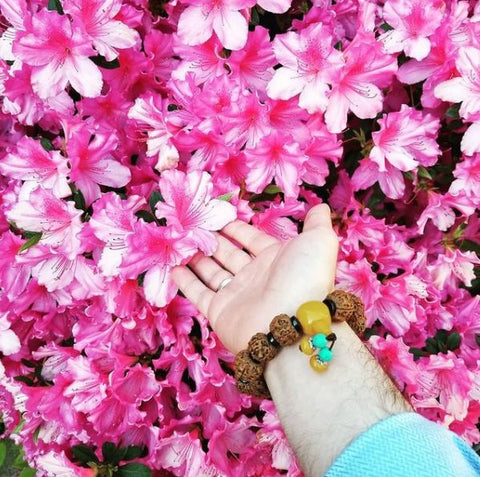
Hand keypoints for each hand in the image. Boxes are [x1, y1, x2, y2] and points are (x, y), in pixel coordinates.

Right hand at [172, 204, 338, 353]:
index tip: (217, 215)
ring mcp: (237, 295)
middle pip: (228, 254)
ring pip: (211, 272)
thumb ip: (317, 223)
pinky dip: (186, 281)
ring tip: (180, 242)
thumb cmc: (304, 278)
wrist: (291, 323)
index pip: (251, 239)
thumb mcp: (318, 242)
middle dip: (211, 240)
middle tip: (192, 226)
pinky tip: (173, 268)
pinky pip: (199, 293)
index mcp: (276, 259)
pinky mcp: (219, 312)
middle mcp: (256, 277)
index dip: (235, 227)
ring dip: (196, 257)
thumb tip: (320, 207)